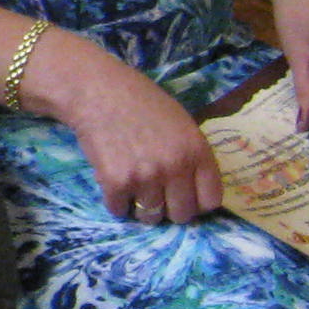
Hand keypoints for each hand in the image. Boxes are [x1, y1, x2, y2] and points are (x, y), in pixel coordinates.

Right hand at [25, 29, 220, 226]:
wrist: (97, 91)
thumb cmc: (141, 103)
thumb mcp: (181, 123)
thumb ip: (192, 156)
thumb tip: (193, 192)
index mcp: (197, 151)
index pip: (211, 201)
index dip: (197, 202)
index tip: (184, 196)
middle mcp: (175, 167)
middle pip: (182, 215)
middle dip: (169, 208)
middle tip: (155, 193)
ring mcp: (145, 177)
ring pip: (150, 217)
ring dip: (141, 206)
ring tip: (133, 186)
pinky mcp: (115, 183)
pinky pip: (119, 211)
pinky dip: (115, 201)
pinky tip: (113, 180)